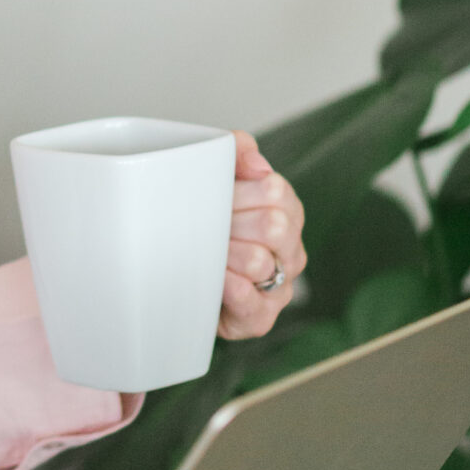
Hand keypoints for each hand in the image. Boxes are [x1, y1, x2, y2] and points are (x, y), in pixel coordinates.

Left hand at [220, 131, 305, 339]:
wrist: (179, 275)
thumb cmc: (207, 223)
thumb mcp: (220, 180)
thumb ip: (236, 152)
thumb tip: (255, 161)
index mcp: (286, 211)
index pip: (275, 189)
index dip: (237, 190)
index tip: (213, 195)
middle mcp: (290, 250)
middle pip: (274, 225)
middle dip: (231, 221)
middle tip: (206, 224)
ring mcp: (279, 286)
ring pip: (259, 262)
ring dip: (224, 253)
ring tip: (206, 252)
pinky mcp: (260, 318)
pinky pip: (251, 303)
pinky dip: (231, 289)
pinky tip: (217, 279)